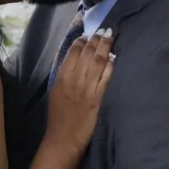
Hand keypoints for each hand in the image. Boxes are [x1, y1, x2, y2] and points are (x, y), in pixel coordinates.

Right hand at [45, 31, 114, 152]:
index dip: (81, 41)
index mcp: (61, 77)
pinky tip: (113, 57)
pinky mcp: (97, 98)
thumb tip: (72, 59)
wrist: (63, 138)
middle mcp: (74, 80)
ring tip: (109, 36)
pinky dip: (110, 65)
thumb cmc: (58, 116)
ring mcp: (87, 89)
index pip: (72, 52)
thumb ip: (63, 75)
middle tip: (103, 30)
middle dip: (96, 40)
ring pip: (97, 62)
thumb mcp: (55, 91)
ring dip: (104, 47)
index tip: (87, 35)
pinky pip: (106, 77)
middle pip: (87, 53)